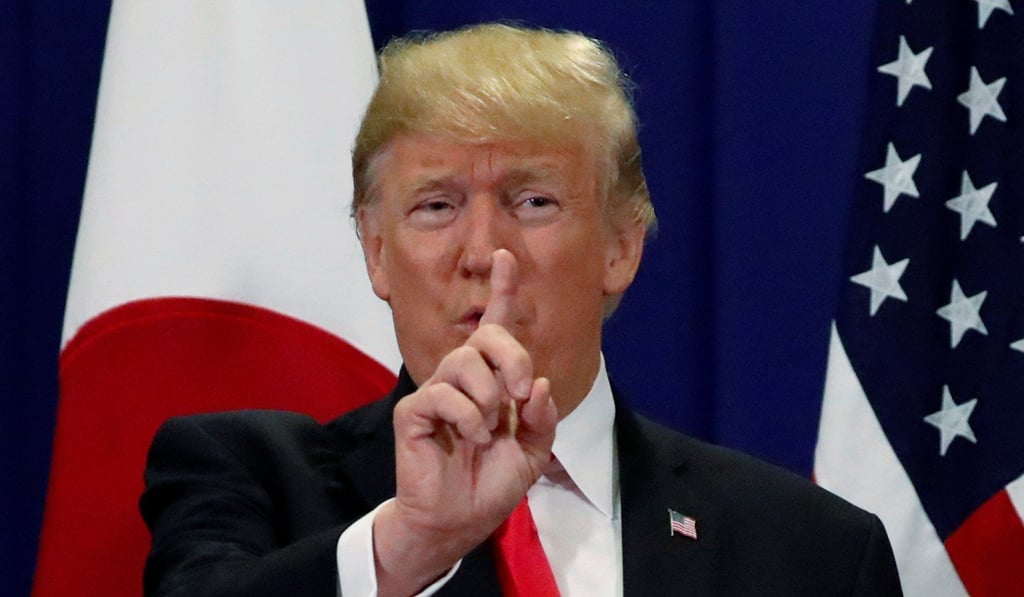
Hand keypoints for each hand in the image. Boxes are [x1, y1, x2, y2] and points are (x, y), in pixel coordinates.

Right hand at [373, 249, 557, 595]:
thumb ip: (541, 417)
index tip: (505, 257)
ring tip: (487, 430)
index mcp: (493, 380)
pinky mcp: (414, 410)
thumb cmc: (491, 482)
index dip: (502, 290)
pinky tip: (469, 438)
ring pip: (463, 361)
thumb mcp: (533, 451)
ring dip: (486, 397)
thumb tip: (535, 383)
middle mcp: (463, 378)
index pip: (496, 326)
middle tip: (519, 391)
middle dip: (509, 356)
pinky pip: (442, 394)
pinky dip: (466, 417)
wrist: (460, 519)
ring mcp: (436, 391)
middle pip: (484, 336)